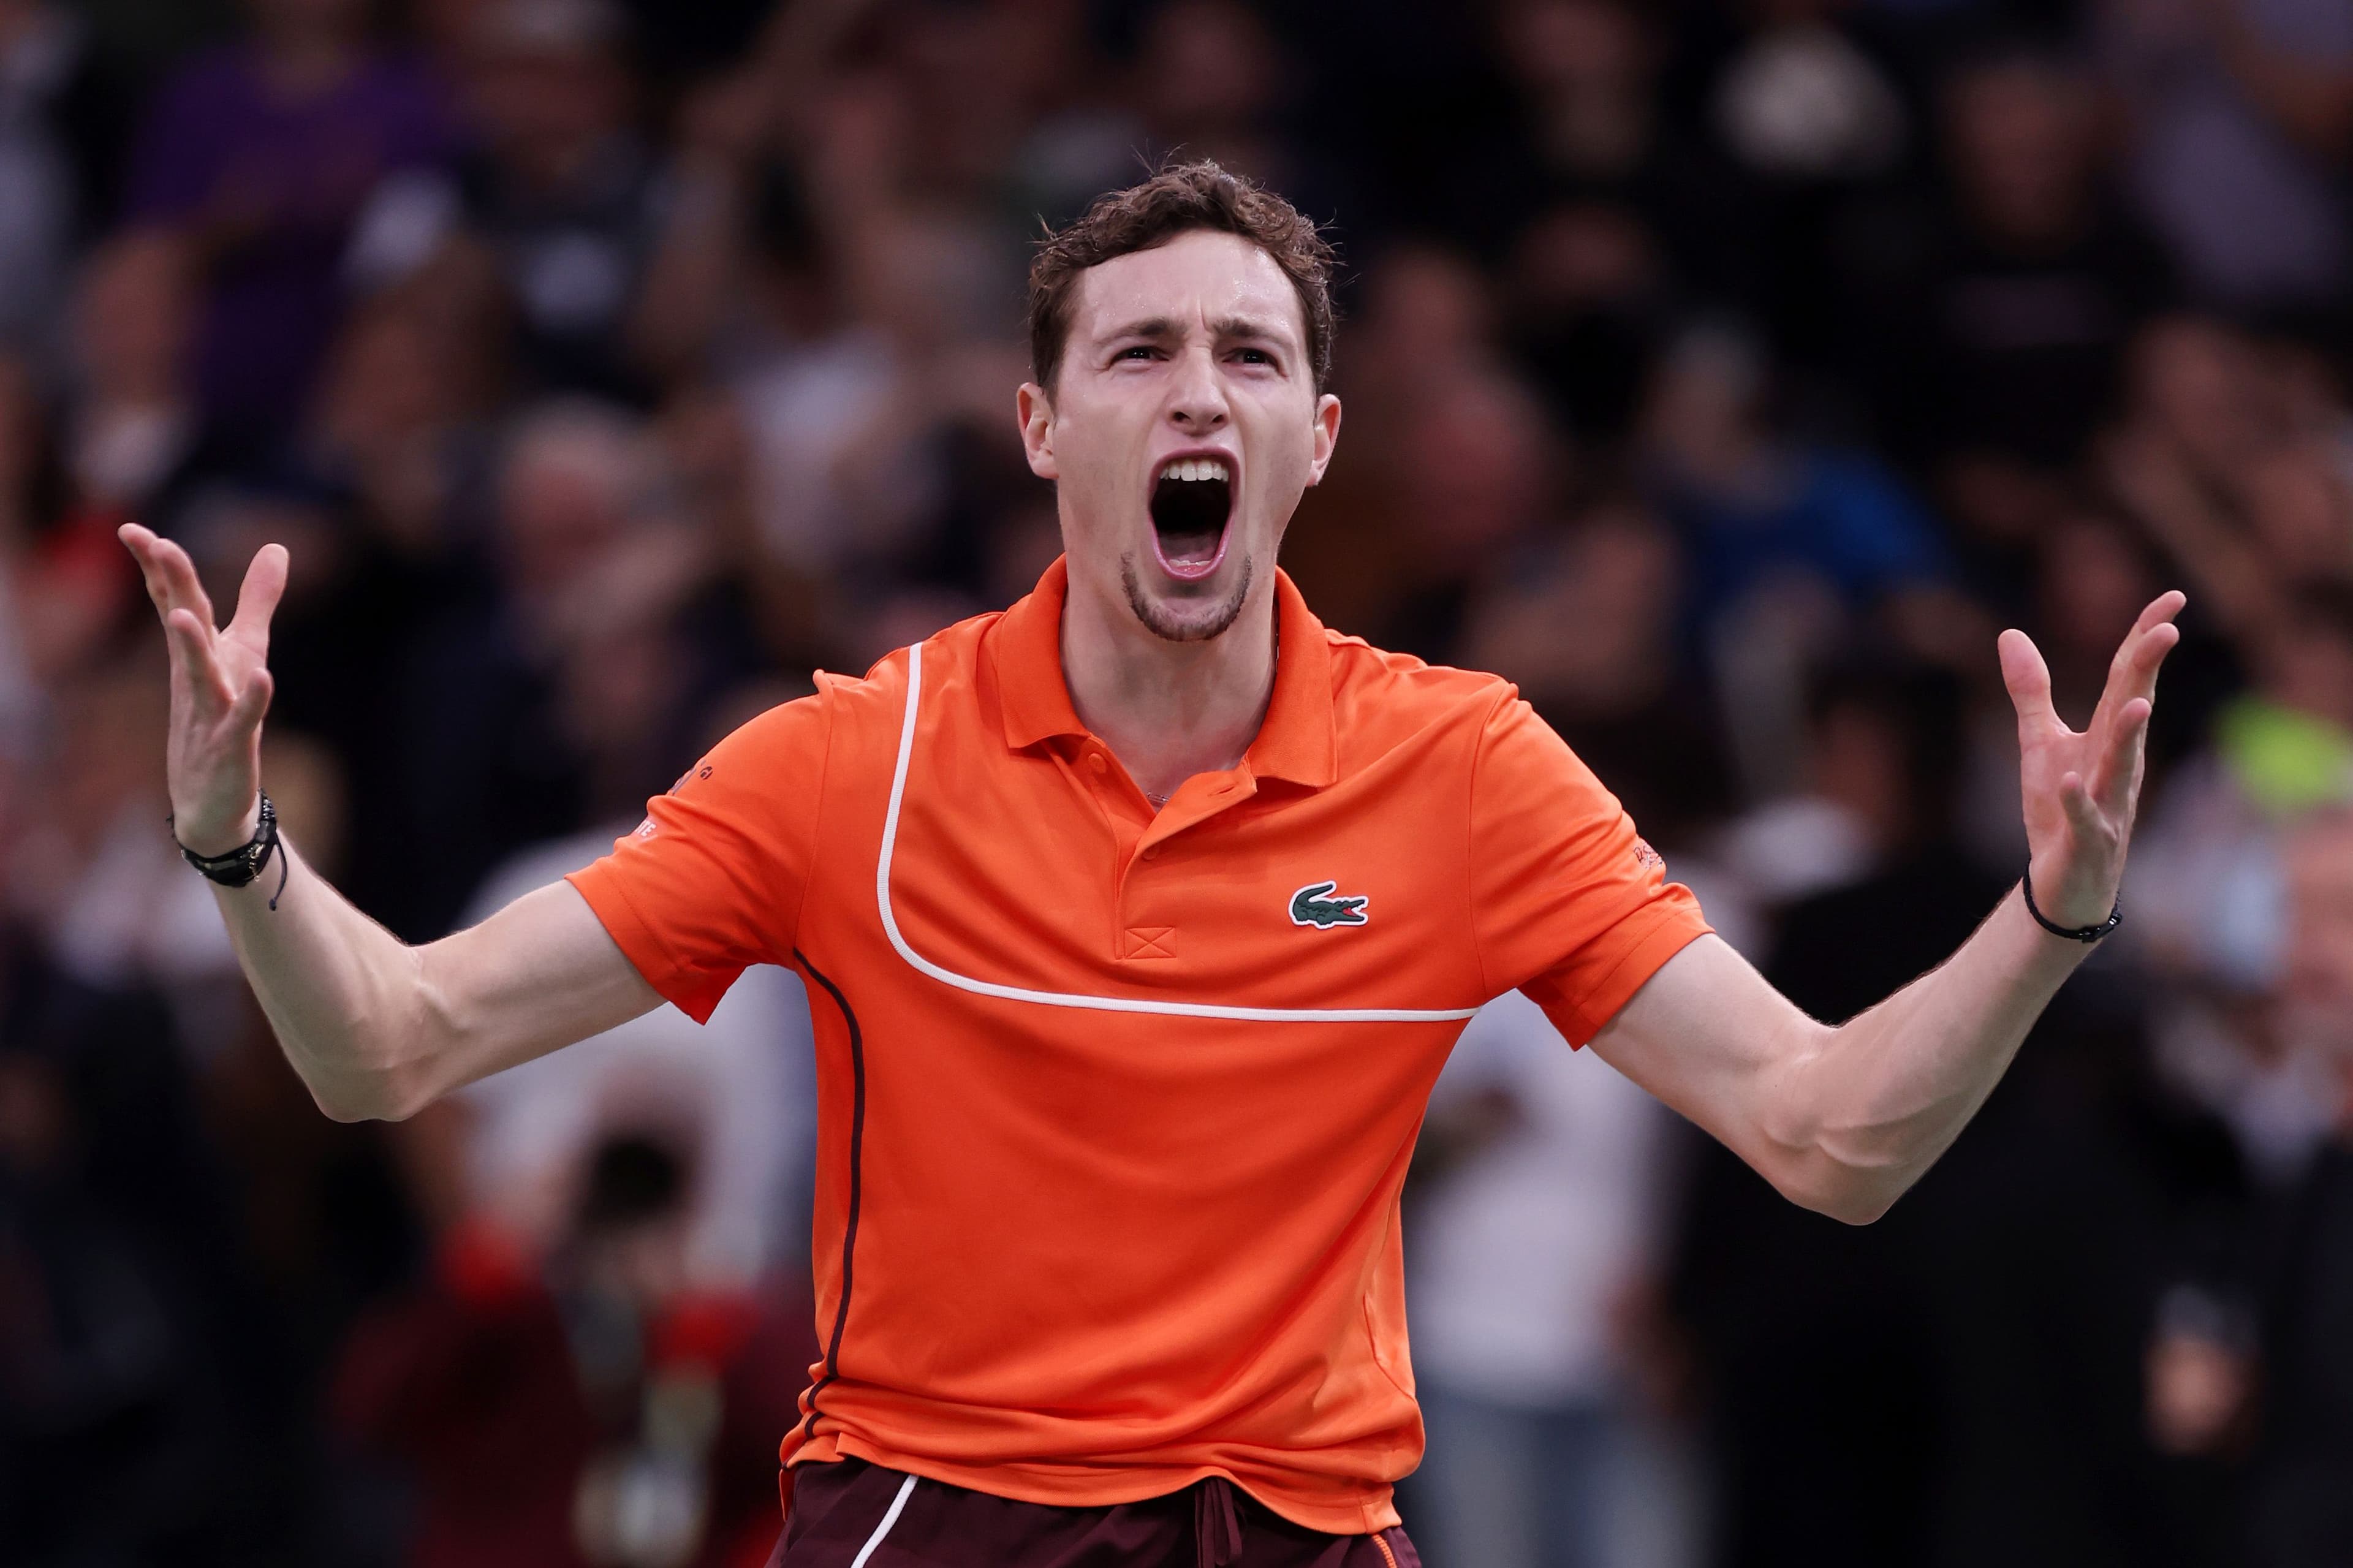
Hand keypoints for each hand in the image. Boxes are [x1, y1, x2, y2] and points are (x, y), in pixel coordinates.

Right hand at [119, 524, 286, 855]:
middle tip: (156, 544)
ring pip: (199, 675)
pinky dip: (252, 701)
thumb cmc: (223, 717)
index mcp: (196, 652)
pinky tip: (265, 678)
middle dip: (173, 586)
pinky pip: (241, 721)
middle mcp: (196, 677)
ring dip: (192, 646)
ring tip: (183, 616)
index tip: (131, 528)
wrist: (212, 800)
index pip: (172, 602)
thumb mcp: (245, 651)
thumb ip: (257, 600)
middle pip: (183, 624)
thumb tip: (276, 547)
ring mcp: (209, 712)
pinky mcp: (231, 746)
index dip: (156, 566)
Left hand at [1999, 592, 2184, 929]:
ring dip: (2130, 735)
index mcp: (2108, 735)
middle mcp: (2117, 763)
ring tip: (2138, 702)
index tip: (2173, 596)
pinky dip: (2079, 801)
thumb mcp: (2039, 743)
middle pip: (2133, 709)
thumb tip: (2010, 633)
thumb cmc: (2062, 808)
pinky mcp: (2087, 841)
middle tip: (2168, 629)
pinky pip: (2085, 819)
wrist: (2065, 883)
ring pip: (2121, 765)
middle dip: (2148, 671)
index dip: (2146, 638)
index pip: (2129, 678)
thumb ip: (2031, 691)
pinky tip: (2072, 781)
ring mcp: (2108, 803)